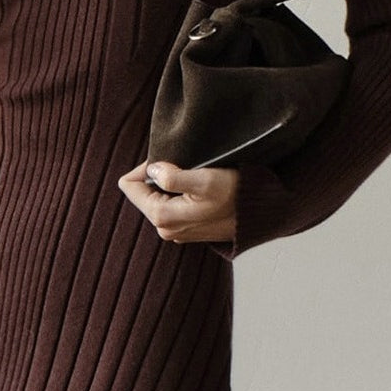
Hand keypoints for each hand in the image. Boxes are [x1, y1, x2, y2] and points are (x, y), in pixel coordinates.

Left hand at [118, 160, 237, 243]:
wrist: (261, 216)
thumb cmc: (237, 196)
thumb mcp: (205, 180)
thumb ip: (173, 176)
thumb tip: (152, 170)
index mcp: (161, 216)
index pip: (129, 185)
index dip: (145, 166)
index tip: (168, 159)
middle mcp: (164, 228)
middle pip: (143, 191)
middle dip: (158, 176)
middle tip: (186, 167)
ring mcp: (175, 230)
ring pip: (158, 197)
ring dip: (172, 184)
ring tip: (196, 178)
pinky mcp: (187, 228)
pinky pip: (172, 204)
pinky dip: (181, 193)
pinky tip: (201, 190)